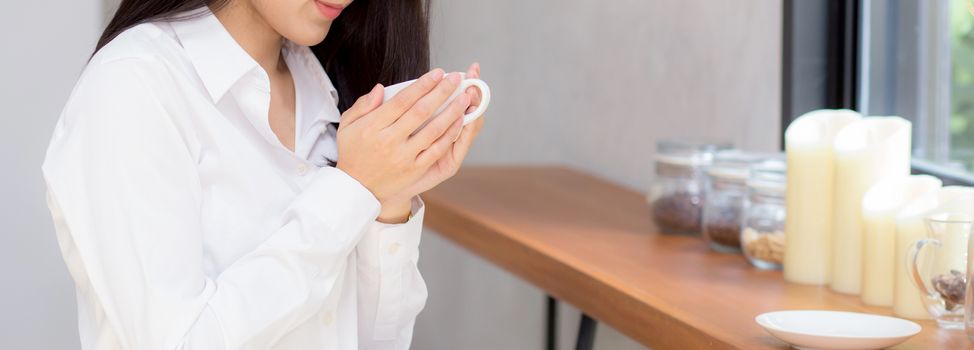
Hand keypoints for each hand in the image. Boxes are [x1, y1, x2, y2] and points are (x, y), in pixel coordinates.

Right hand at [335, 68, 472, 205]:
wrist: (357, 189)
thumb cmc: (353, 152)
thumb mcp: (348, 126)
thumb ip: (363, 105)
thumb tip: (381, 88)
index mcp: (374, 126)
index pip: (403, 100)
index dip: (422, 85)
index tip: (437, 73)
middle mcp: (390, 140)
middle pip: (421, 111)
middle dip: (442, 92)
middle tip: (456, 78)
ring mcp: (404, 156)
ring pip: (433, 130)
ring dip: (452, 112)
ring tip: (465, 97)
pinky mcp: (415, 169)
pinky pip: (436, 149)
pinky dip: (450, 134)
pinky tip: (460, 122)